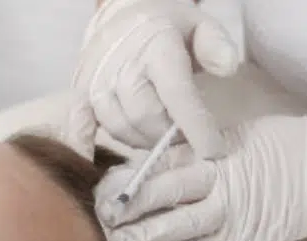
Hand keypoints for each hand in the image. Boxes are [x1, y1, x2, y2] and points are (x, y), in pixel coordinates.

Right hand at [62, 0, 238, 159]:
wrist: (120, 14)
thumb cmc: (165, 27)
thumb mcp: (199, 24)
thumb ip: (216, 44)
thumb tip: (227, 68)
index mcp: (156, 47)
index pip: (178, 95)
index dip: (196, 126)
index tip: (214, 150)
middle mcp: (121, 65)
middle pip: (148, 119)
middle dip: (170, 136)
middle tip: (185, 139)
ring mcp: (97, 81)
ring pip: (122, 129)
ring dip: (143, 140)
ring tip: (158, 134)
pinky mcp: (80, 94)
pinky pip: (80, 124)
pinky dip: (84, 144)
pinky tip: (92, 161)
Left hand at [96, 115, 306, 240]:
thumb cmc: (280, 149)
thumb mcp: (237, 136)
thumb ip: (194, 152)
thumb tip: (148, 165)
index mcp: (215, 151)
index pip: (162, 164)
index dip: (129, 178)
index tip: (103, 188)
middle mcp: (220, 182)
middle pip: (163, 194)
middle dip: (127, 207)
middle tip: (100, 217)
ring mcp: (231, 215)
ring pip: (177, 229)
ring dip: (142, 238)